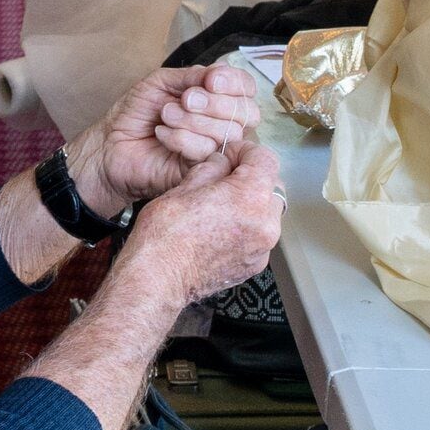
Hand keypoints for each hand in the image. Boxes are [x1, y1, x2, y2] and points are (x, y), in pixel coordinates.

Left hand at [67, 64, 261, 207]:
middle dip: (215, 103)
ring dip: (192, 120)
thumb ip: (192, 76)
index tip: (210, 81)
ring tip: (165, 117)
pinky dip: (181, 138)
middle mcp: (222, 123)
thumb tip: (217, 75)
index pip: (245, 87)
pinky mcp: (202, 170)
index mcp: (216, 98)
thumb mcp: (161, 82)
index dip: (234, 82)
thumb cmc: (136, 112)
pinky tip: (162, 135)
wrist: (111, 143)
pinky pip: (207, 151)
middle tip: (185, 100)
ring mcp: (215, 149)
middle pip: (247, 112)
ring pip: (228, 132)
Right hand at [124, 143, 284, 307]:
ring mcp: (263, 248)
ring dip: (251, 204)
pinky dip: (247, 227)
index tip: (229, 155)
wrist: (158, 278)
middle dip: (251, 178)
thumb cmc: (165, 234)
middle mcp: (265, 223)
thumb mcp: (184, 186)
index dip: (245, 151)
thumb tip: (222, 162)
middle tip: (223, 179)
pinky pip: (260, 236)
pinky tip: (221, 230)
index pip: (266, 159)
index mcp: (249, 197)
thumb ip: (212, 169)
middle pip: (271, 186)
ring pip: (268, 212)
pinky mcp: (255, 265)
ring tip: (221, 207)